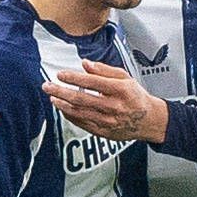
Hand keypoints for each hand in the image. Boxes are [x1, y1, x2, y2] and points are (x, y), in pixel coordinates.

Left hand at [45, 63, 166, 143]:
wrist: (148, 120)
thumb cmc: (136, 96)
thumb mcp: (125, 78)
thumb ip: (104, 70)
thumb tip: (85, 64)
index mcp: (121, 90)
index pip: (93, 82)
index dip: (74, 78)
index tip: (60, 74)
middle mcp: (114, 107)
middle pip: (82, 99)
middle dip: (61, 92)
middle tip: (48, 86)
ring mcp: (109, 121)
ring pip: (80, 113)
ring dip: (63, 104)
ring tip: (52, 97)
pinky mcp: (104, 132)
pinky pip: (83, 123)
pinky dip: (70, 115)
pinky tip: (63, 108)